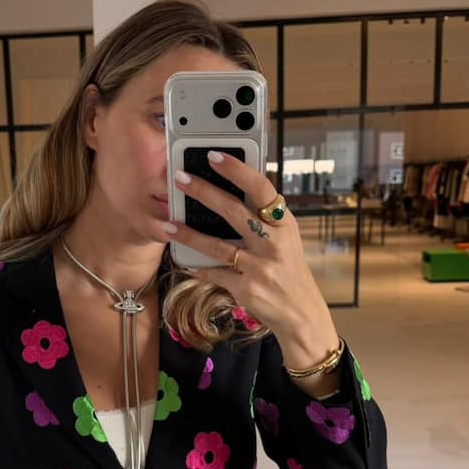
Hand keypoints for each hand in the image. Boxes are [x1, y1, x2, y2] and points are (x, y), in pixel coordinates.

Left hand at [164, 151, 338, 368]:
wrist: (301, 312)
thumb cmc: (288, 271)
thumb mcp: (286, 240)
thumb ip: (264, 219)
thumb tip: (232, 190)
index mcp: (284, 224)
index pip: (261, 188)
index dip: (237, 170)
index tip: (214, 156)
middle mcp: (274, 243)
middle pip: (233, 211)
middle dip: (203, 192)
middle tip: (179, 179)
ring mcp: (261, 267)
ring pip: (217, 245)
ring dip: (189, 234)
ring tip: (168, 224)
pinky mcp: (248, 288)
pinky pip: (216, 273)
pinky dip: (199, 267)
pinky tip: (185, 262)